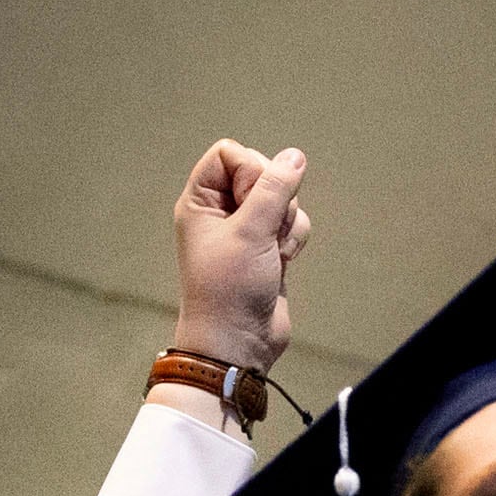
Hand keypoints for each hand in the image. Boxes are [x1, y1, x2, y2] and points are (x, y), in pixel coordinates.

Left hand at [169, 139, 311, 374]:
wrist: (237, 343)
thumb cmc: (228, 291)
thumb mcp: (249, 232)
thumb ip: (274, 188)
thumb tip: (295, 157)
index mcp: (200, 201)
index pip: (230, 153)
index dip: (249, 169)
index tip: (249, 202)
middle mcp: (221, 211)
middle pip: (262, 171)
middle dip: (274, 199)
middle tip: (263, 230)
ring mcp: (246, 229)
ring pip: (283, 198)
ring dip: (286, 222)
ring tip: (271, 252)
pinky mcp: (267, 246)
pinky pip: (292, 222)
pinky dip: (293, 239)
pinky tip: (281, 262)